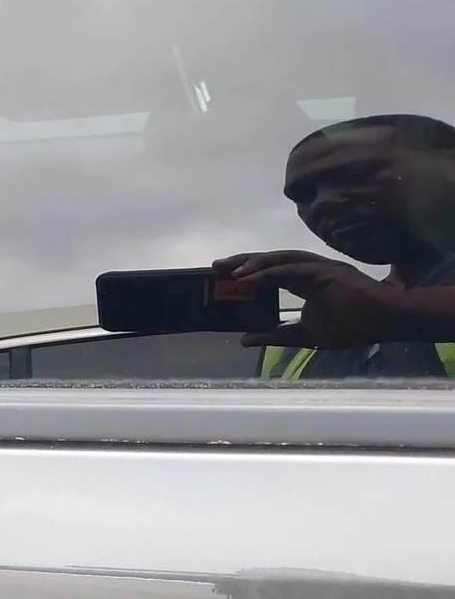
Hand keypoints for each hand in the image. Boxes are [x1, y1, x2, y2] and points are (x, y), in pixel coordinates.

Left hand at [213, 251, 408, 348]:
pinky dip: (266, 273)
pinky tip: (247, 279)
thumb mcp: (304, 336)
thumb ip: (275, 335)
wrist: (383, 323)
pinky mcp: (322, 272)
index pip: (270, 273)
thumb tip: (245, 339)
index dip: (248, 273)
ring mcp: (316, 268)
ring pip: (278, 260)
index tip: (224, 279)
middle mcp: (308, 270)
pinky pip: (288, 270)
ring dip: (252, 263)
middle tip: (216, 267)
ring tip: (229, 271)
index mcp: (305, 282)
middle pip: (270, 261)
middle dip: (242, 262)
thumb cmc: (352, 326)